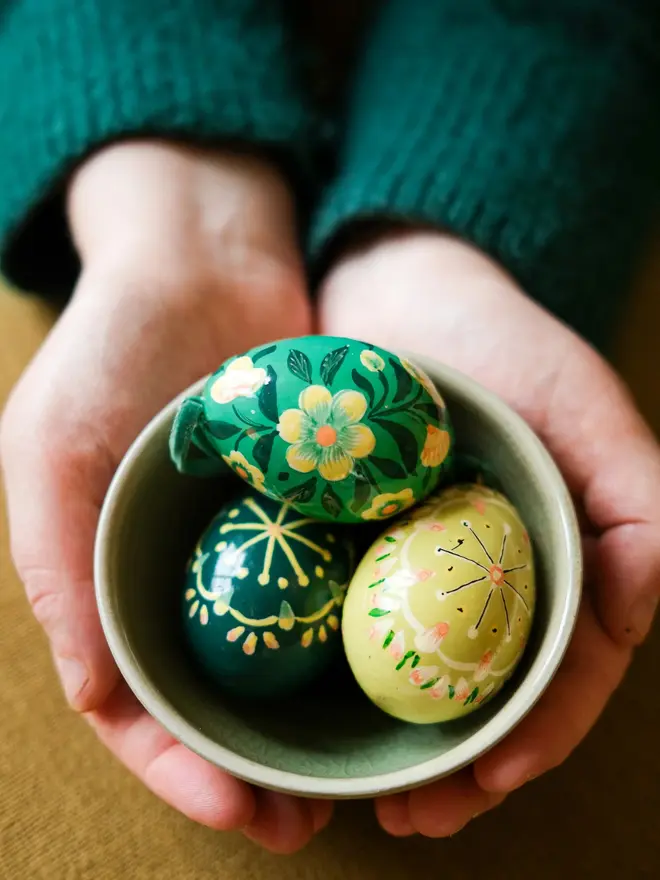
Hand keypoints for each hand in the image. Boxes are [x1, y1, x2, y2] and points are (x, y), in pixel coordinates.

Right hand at [0, 142, 331, 852]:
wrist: (205, 257)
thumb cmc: (111, 347)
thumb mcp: (51, 447)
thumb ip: (57, 568)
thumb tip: (95, 695)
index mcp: (107, 577)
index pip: (137, 705)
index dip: (180, 771)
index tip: (241, 812)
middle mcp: (180, 573)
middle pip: (213, 700)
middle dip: (252, 769)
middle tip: (307, 822)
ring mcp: (248, 544)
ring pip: (277, 659)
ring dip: (309, 723)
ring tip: (357, 776)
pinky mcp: (307, 509)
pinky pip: (330, 584)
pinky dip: (349, 637)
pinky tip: (387, 674)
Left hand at [318, 229, 659, 836]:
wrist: (386, 283)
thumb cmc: (491, 337)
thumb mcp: (581, 400)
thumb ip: (638, 501)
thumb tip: (637, 612)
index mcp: (556, 551)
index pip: (561, 669)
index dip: (533, 736)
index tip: (482, 785)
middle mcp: (495, 567)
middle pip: (489, 690)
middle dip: (460, 765)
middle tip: (412, 819)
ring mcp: (426, 561)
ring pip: (426, 674)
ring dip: (404, 744)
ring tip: (369, 798)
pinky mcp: (360, 544)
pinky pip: (359, 623)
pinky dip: (351, 678)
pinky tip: (325, 716)